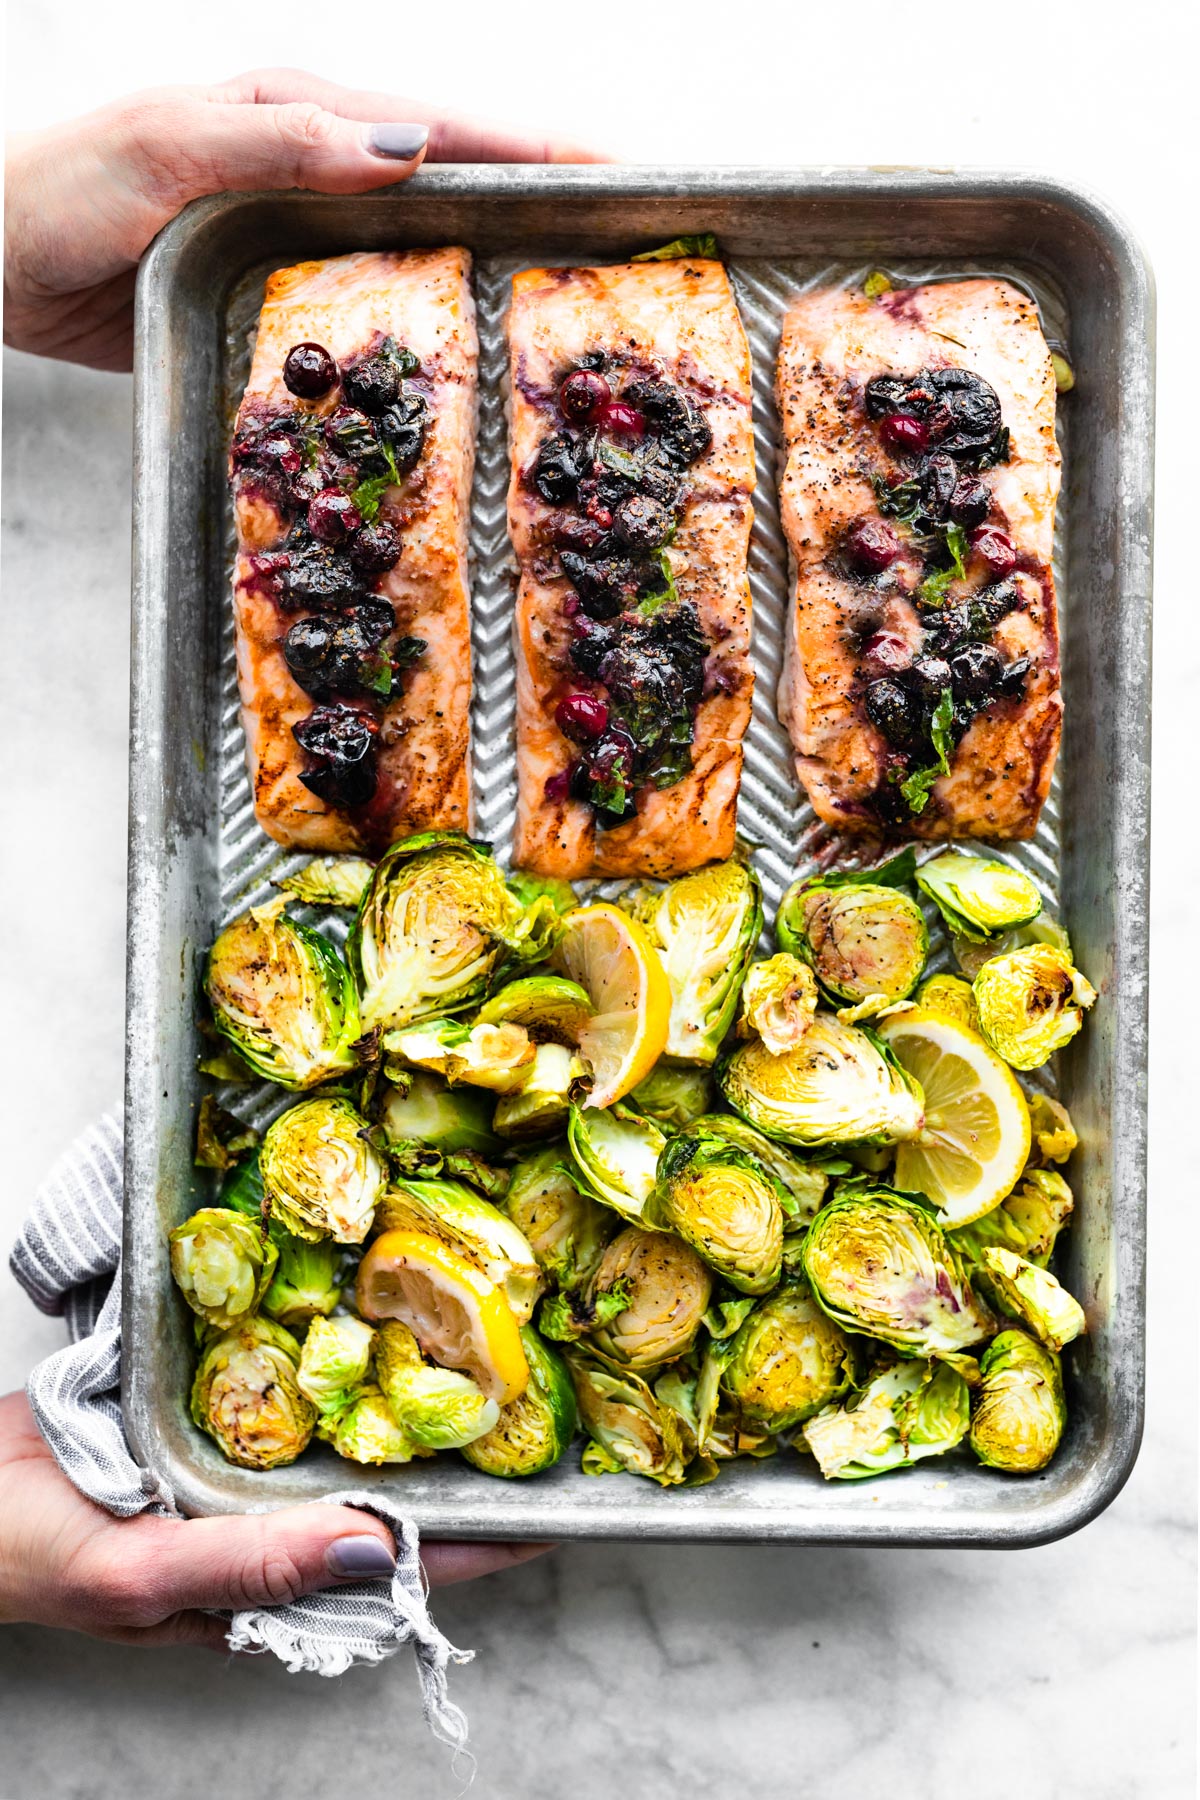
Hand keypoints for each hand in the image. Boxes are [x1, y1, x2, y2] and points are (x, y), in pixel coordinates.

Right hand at [0, 1391, 548, 1650]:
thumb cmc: (31, 1554)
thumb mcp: (143, 1575)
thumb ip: (257, 1566)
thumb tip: (381, 1554)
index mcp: (267, 1588)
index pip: (402, 1571)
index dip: (484, 1543)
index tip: (562, 1507)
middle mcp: (269, 1530)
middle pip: (390, 1502)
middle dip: (462, 1464)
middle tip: (540, 1404)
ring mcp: (243, 1475)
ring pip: (347, 1446)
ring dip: (407, 1411)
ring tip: (483, 1355)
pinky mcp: (212, 1422)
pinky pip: (290, 1397)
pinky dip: (332, 1370)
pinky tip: (368, 1326)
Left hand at [3, 67, 605, 370]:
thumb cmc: (64, 191)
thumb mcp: (168, 148)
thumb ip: (280, 140)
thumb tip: (406, 147)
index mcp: (304, 114)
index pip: (446, 127)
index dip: (535, 149)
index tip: (619, 170)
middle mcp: (320, 172)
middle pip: (456, 188)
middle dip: (542, 210)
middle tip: (626, 249)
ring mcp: (309, 238)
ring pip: (426, 256)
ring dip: (495, 277)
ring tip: (572, 310)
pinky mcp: (288, 302)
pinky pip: (378, 317)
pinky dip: (428, 333)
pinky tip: (462, 366)